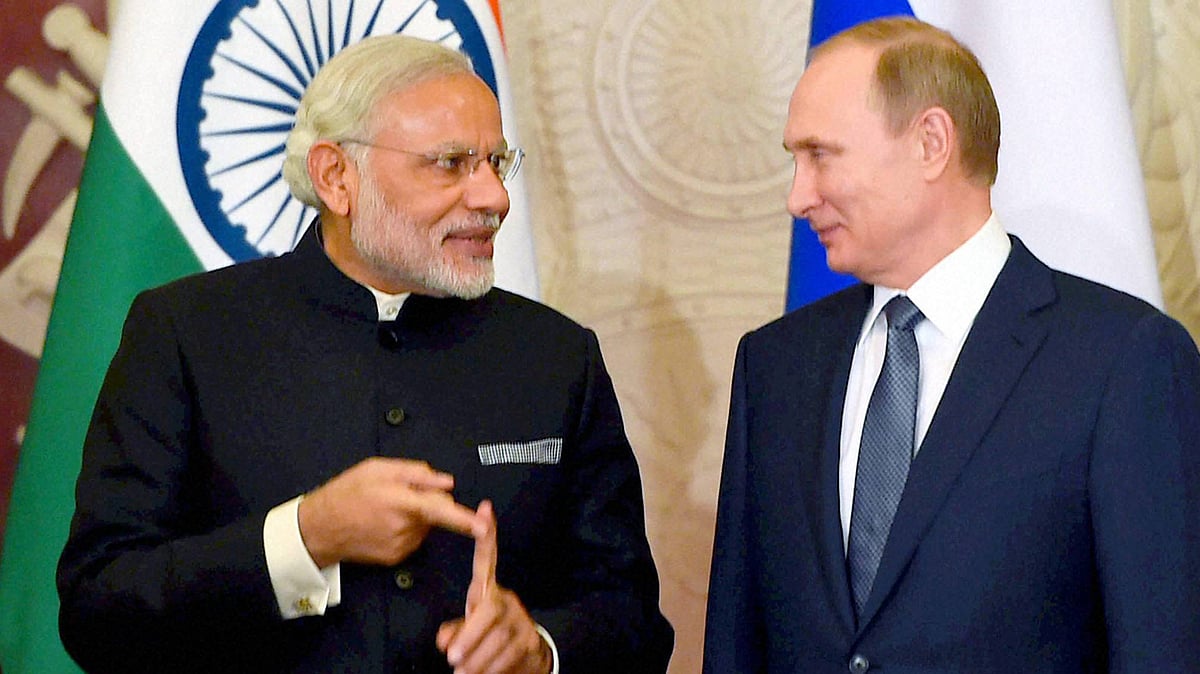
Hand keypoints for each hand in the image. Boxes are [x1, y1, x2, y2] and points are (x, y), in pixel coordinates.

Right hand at [297, 456, 478, 566]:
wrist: (320, 529)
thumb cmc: (347, 492)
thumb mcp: (377, 469)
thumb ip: (416, 473)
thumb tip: (447, 482)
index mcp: (400, 502)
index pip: (440, 511)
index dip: (464, 519)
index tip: (484, 527)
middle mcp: (404, 527)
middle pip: (435, 514)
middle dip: (429, 502)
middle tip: (401, 492)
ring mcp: (400, 545)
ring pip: (425, 526)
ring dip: (416, 516)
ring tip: (387, 508)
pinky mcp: (396, 557)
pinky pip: (413, 538)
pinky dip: (407, 529)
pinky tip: (384, 523)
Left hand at [436, 501, 552, 673]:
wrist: (530, 656)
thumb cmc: (491, 636)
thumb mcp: (470, 629)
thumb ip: (455, 630)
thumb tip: (444, 639)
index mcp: (489, 592)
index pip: (487, 560)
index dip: (487, 537)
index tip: (485, 509)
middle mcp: (507, 601)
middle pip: (490, 612)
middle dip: (470, 636)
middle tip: (453, 659)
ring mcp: (521, 621)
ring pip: (497, 640)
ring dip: (477, 662)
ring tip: (463, 672)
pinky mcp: (530, 642)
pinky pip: (507, 658)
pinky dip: (490, 671)